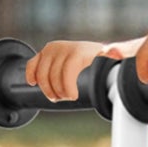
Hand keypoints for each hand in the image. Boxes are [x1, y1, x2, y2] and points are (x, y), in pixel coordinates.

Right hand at [25, 37, 143, 101]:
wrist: (94, 54)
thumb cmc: (103, 61)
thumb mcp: (112, 60)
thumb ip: (116, 54)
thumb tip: (115, 51)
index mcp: (79, 50)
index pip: (67, 69)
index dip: (67, 86)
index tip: (73, 97)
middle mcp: (63, 47)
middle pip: (53, 75)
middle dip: (59, 91)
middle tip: (67, 98)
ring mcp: (51, 50)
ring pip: (41, 73)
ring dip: (47, 89)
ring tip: (57, 96)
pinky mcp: (43, 54)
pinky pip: (32, 65)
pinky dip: (31, 75)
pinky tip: (34, 84)